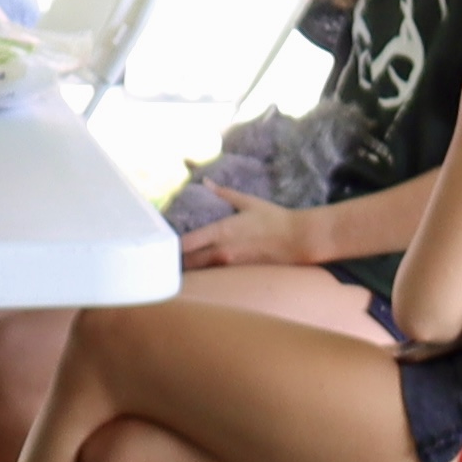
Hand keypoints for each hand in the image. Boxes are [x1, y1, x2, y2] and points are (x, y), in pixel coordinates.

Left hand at [177, 195, 318, 278]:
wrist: (298, 240)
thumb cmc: (274, 219)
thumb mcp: (248, 202)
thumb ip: (224, 193)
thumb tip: (207, 183)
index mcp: (220, 231)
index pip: (186, 244)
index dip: (171, 247)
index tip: (162, 246)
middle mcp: (222, 252)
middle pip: (189, 264)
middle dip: (177, 264)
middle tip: (166, 263)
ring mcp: (231, 266)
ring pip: (202, 274)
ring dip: (190, 273)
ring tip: (178, 272)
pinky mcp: (241, 275)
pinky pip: (217, 279)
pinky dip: (207, 277)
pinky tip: (201, 277)